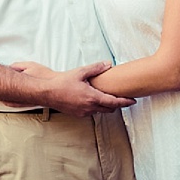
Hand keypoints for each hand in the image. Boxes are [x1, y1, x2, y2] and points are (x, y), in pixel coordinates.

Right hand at [11, 60, 134, 116]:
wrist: (47, 92)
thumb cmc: (63, 82)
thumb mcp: (81, 72)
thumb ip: (96, 68)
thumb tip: (108, 64)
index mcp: (92, 98)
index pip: (114, 102)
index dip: (125, 102)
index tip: (133, 101)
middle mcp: (89, 108)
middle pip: (109, 109)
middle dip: (117, 104)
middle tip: (122, 97)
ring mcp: (83, 113)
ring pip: (100, 111)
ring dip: (106, 106)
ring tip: (109, 96)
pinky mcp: (77, 115)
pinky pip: (91, 112)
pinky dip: (96, 107)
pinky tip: (94, 99)